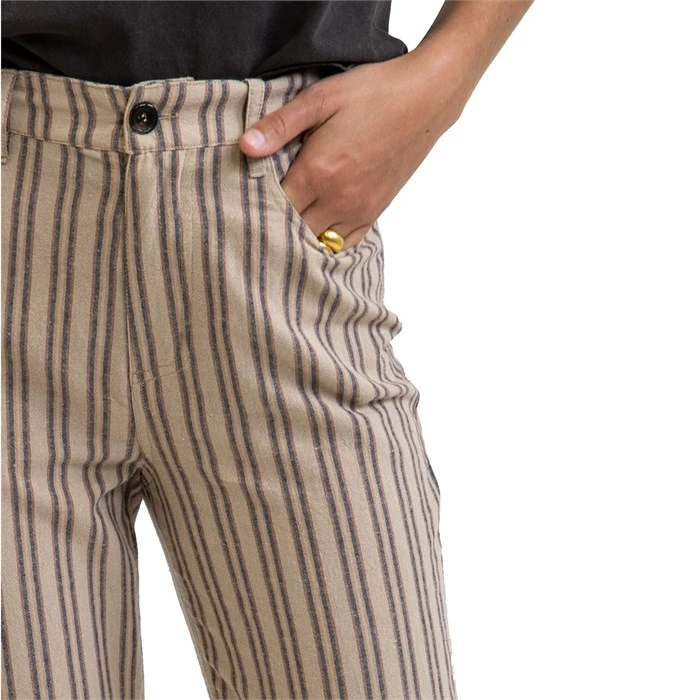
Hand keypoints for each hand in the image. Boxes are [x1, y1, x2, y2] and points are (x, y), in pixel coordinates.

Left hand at [239, 52, 466, 249]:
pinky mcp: (375, 212)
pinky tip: (316, 229)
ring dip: (300, 235)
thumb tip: (244, 147)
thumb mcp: (320, 99)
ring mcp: (360, 209)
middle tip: (258, 214)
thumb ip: (280, 126)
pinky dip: (328, 241)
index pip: (274, 207)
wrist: (425, 100)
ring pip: (318, 241)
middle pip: (293, 230)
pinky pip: (345, 243)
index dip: (255, 206)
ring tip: (286, 223)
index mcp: (319, 172)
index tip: (243, 199)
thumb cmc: (373, 94)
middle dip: (274, 224)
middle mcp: (339, 199)